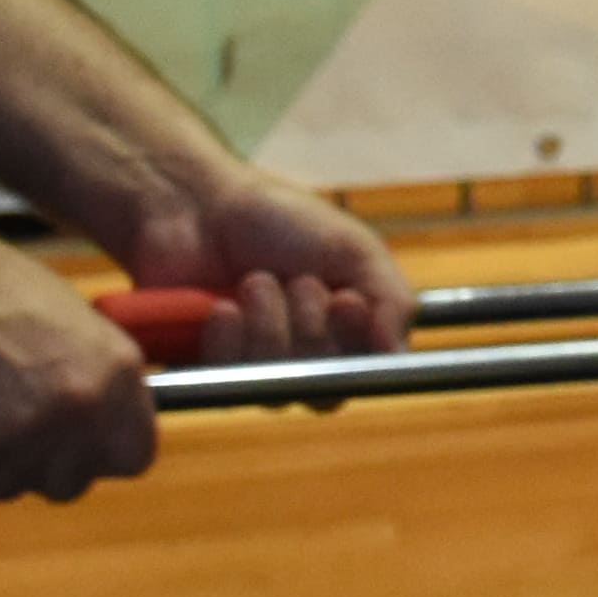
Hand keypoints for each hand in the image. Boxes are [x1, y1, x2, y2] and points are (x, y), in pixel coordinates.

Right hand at [0, 244, 162, 503]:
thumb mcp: (80, 326)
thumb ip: (104, 386)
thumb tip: (109, 433)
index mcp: (117, 376)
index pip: (132, 458)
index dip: (101, 451)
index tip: (77, 439)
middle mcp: (78, 413)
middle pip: (70, 484)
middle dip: (42, 461)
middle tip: (8, 413)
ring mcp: (19, 441)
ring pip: (11, 488)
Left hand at [121, 161, 412, 361]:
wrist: (199, 207)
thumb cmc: (280, 221)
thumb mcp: (355, 249)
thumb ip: (393, 299)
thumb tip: (397, 352)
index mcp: (345, 333)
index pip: (364, 374)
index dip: (355, 346)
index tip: (344, 300)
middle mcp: (304, 359)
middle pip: (322, 389)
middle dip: (310, 330)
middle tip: (296, 281)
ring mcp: (256, 369)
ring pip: (277, 389)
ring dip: (269, 328)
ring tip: (254, 281)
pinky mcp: (210, 373)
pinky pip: (230, 384)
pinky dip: (230, 341)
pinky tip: (223, 307)